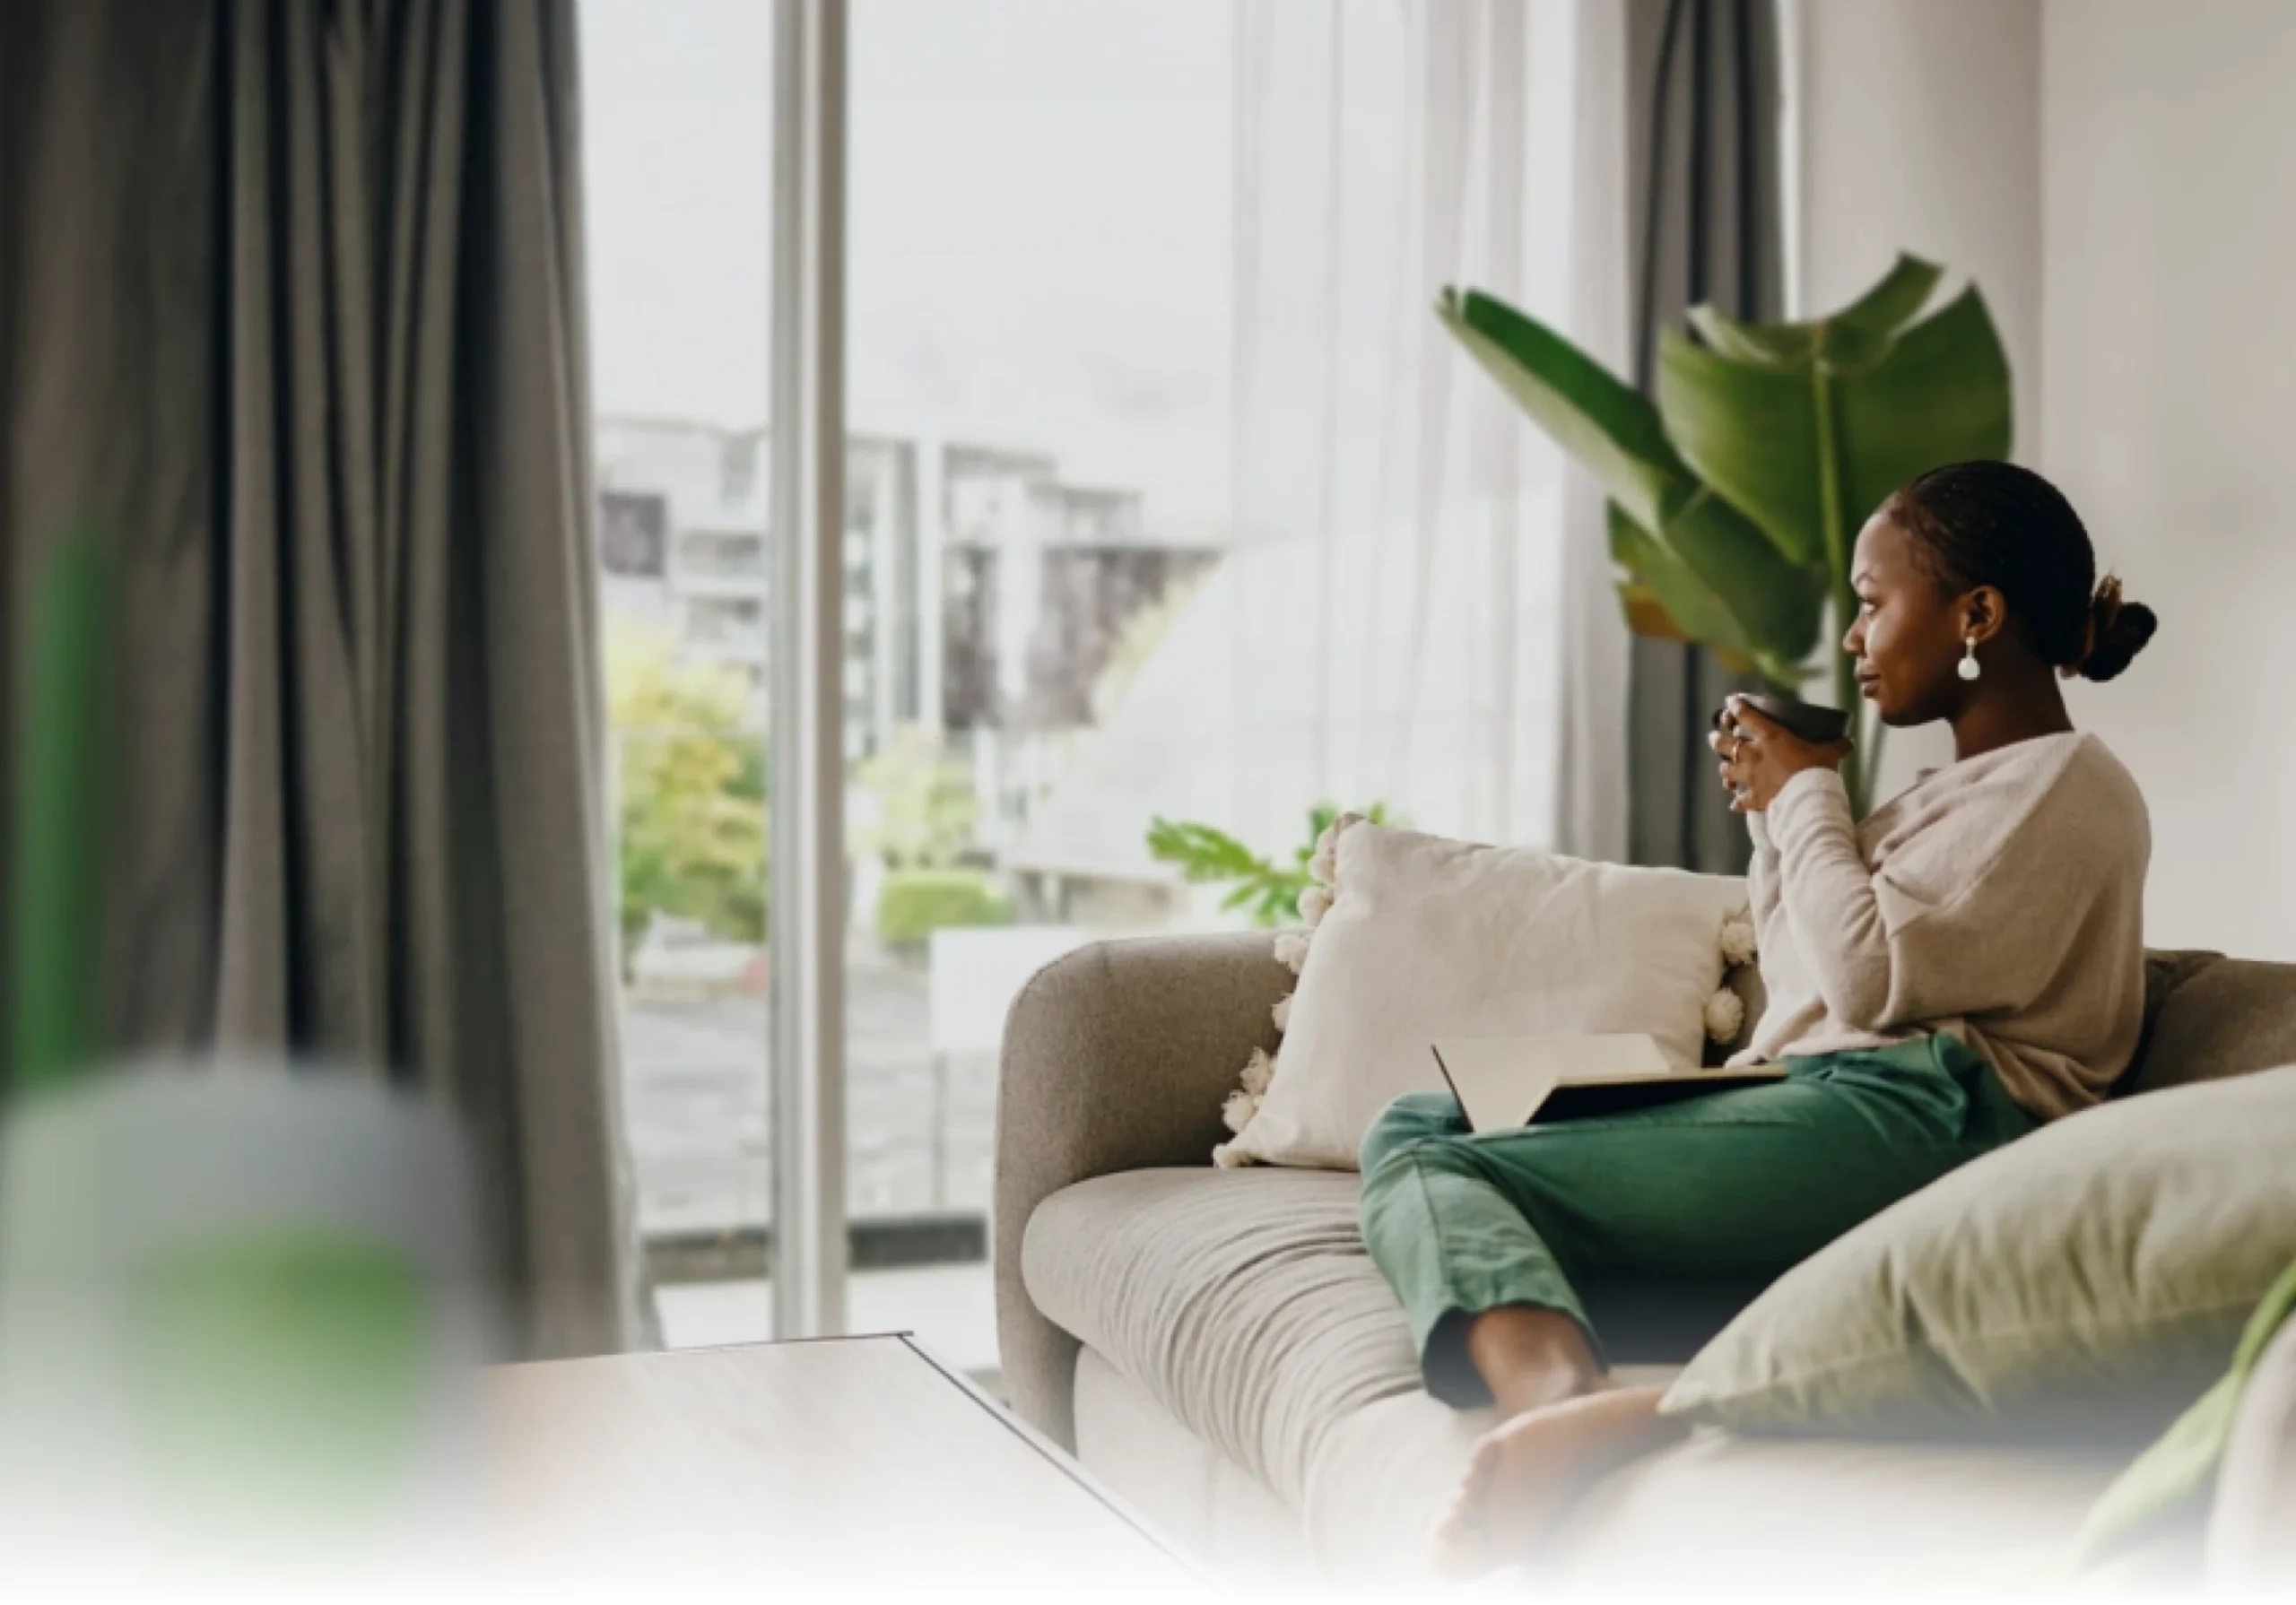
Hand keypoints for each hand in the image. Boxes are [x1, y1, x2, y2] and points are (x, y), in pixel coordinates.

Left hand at [1710, 695, 1853, 812]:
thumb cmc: (1817, 771)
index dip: (1736, 706)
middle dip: (1717, 739)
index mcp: (1770, 737)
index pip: (1746, 716)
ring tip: (1725, 768)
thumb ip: (1837, 746)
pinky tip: (1735, 803)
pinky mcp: (1753, 798)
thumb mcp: (1829, 754)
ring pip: (1727, 771)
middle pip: (1725, 744)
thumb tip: (1849, 741)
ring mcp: (1750, 778)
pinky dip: (1737, 801)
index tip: (1730, 701)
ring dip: (1725, 769)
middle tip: (1714, 736)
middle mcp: (1753, 755)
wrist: (1809, 800)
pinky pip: (1739, 800)